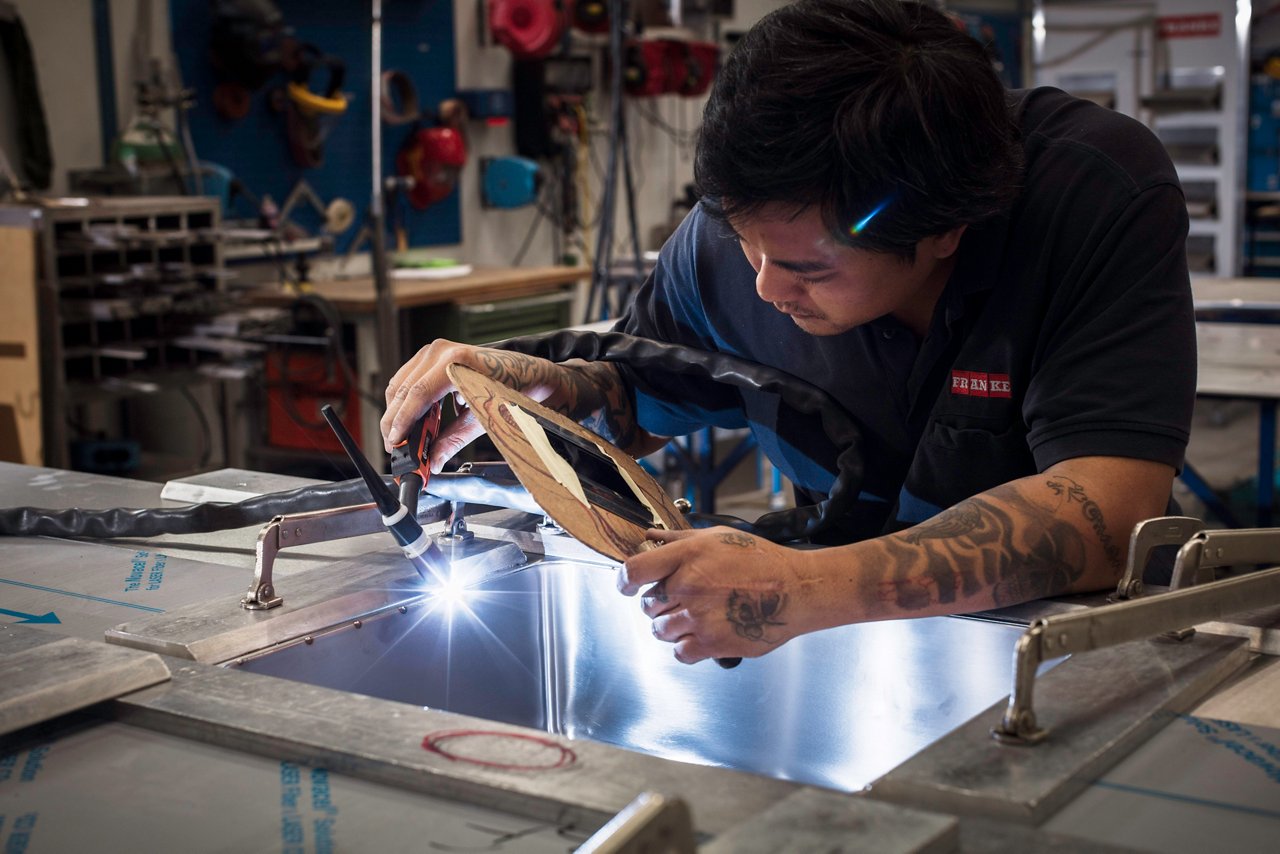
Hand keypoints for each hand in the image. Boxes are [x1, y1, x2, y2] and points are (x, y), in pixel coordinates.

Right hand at [381, 339, 568, 471]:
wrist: (532, 373)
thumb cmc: (516, 390)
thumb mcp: (485, 419)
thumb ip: (455, 441)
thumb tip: (433, 462)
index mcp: (456, 362)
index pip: (418, 394)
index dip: (402, 422)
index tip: (394, 443)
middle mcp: (442, 351)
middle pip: (403, 389)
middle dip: (395, 422)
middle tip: (394, 448)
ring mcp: (436, 350)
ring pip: (401, 384)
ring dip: (397, 412)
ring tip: (401, 439)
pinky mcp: (434, 356)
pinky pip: (409, 379)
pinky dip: (406, 401)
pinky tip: (413, 421)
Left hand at [617, 527, 802, 663]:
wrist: (794, 589)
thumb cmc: (760, 561)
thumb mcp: (717, 537)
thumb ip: (678, 538)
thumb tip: (650, 537)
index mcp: (687, 556)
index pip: (634, 571)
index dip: (625, 581)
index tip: (627, 586)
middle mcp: (688, 586)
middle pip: (647, 604)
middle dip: (658, 602)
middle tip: (681, 598)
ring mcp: (698, 616)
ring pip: (659, 630)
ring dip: (671, 625)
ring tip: (694, 616)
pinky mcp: (711, 643)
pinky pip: (679, 652)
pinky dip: (685, 646)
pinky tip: (700, 633)